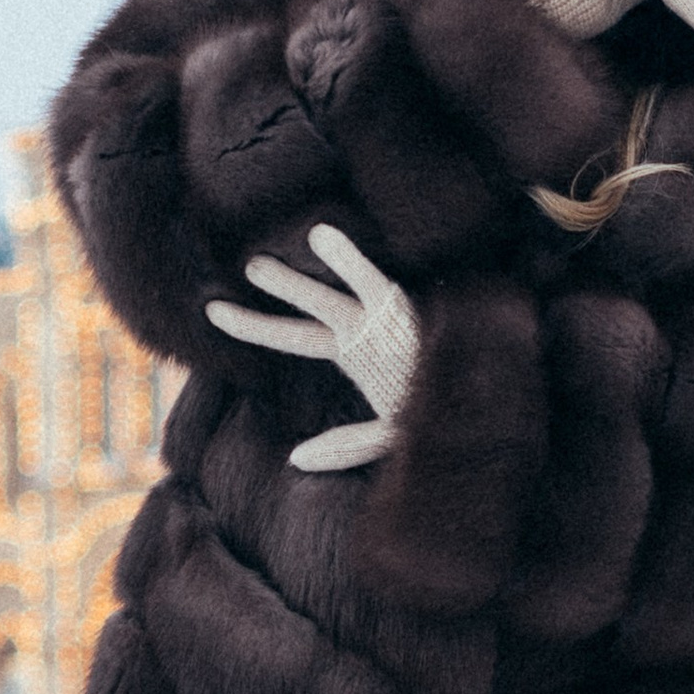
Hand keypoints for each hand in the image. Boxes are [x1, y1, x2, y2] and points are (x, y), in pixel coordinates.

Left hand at [204, 224, 420, 472]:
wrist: (481, 396)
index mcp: (353, 351)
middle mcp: (360, 328)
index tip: (212, 313)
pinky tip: (321, 233)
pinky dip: (347, 261)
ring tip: (254, 265)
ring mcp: (380, 317)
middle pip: (303, 313)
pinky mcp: (402, 309)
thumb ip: (344, 447)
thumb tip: (295, 459)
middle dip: (269, 295)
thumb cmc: (440, 410)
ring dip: (292, 281)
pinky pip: (370, 281)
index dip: (253, 325)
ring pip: (327, 296)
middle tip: (234, 273)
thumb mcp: (388, 437)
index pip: (293, 335)